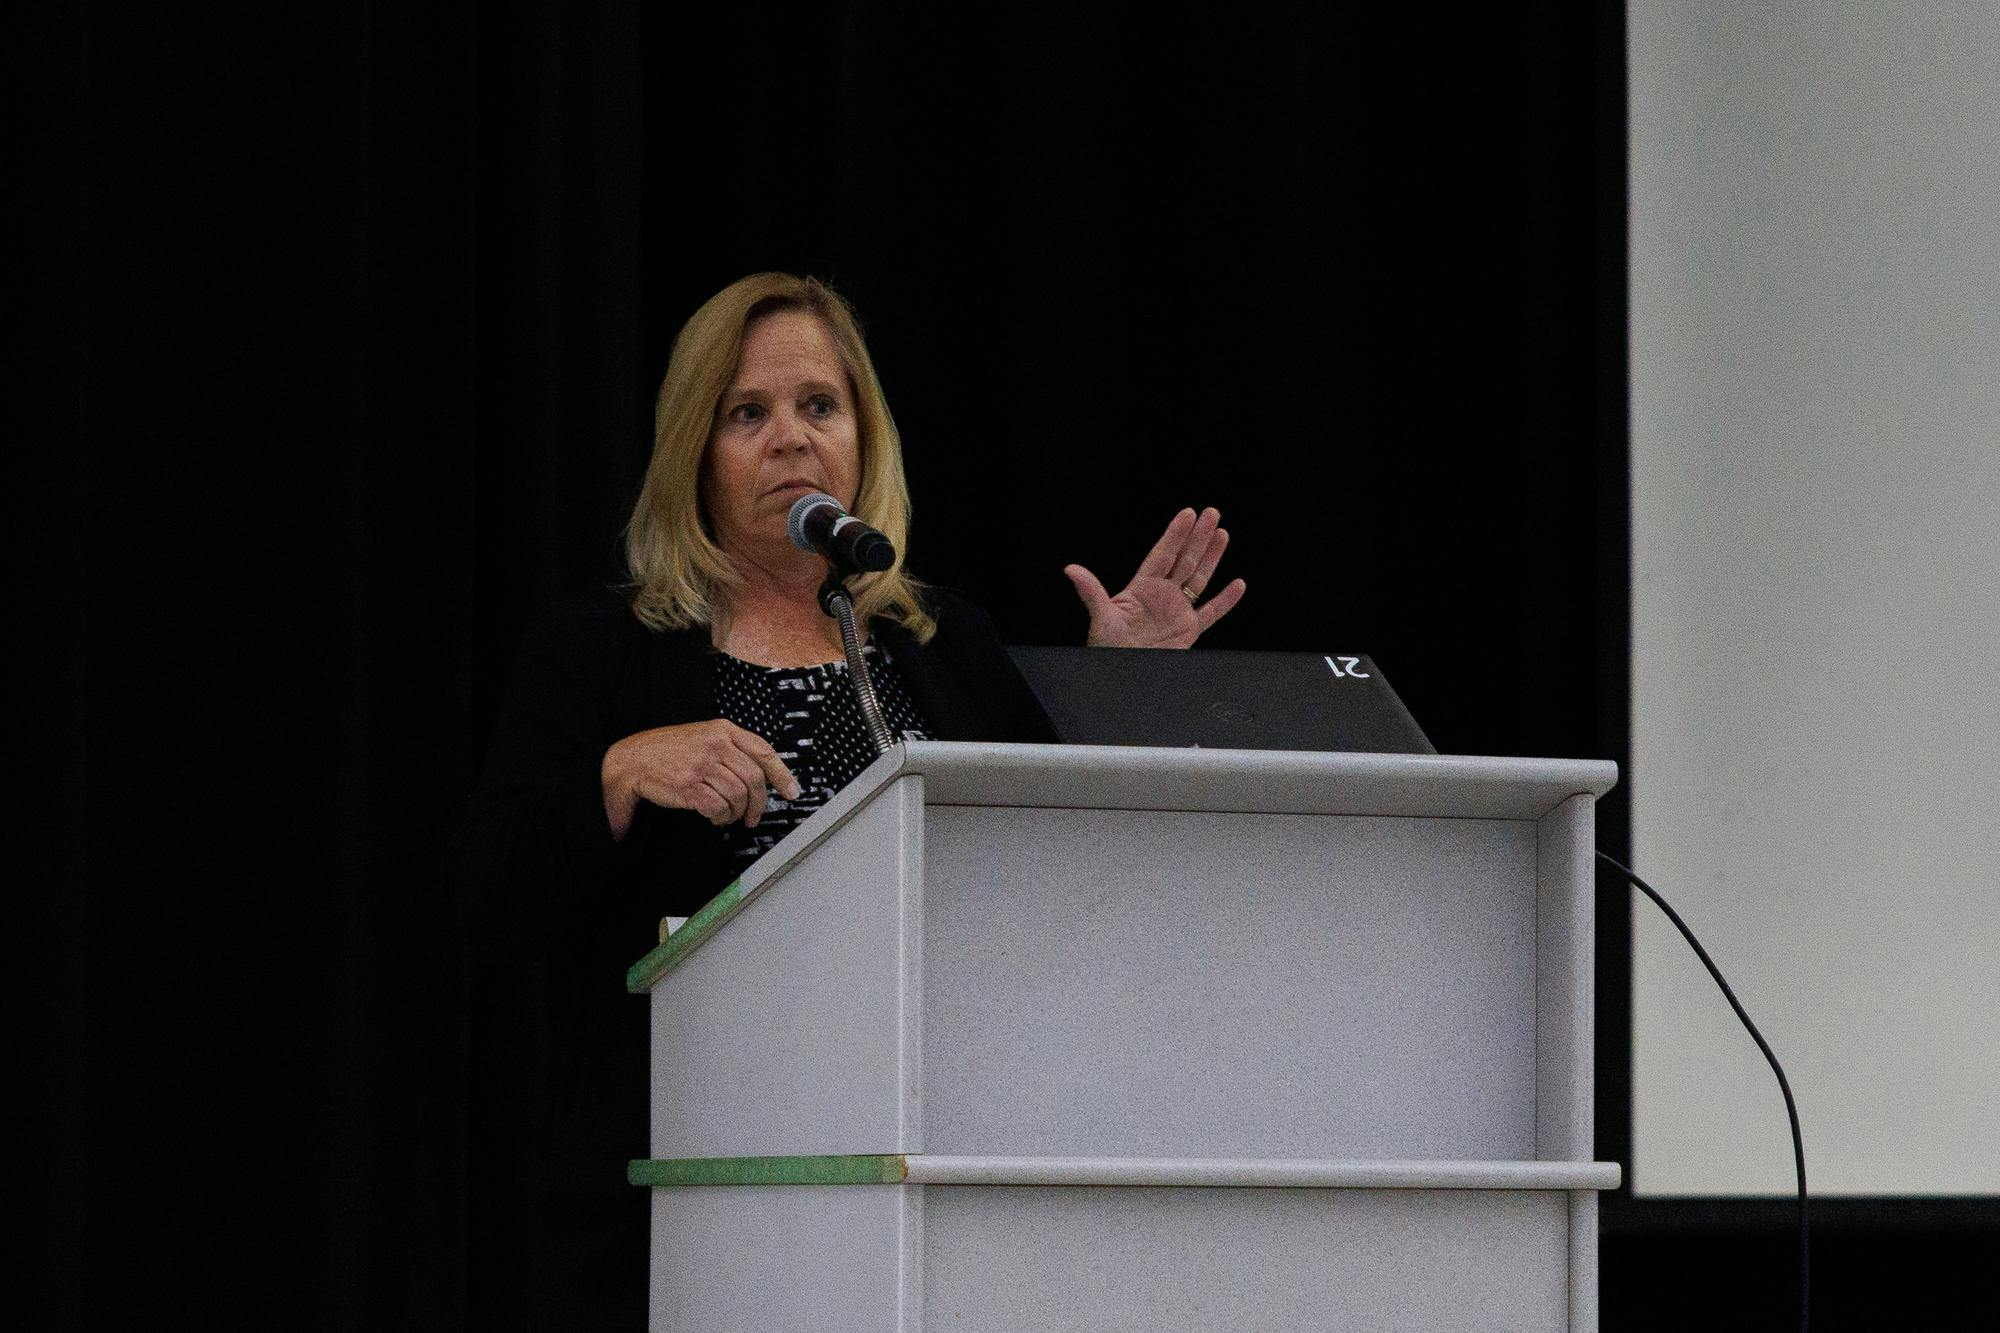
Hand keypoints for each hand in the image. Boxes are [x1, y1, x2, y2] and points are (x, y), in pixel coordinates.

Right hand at [601, 719, 801, 841]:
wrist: (634, 760)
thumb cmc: (671, 751)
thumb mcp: (704, 736)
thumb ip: (732, 749)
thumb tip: (762, 776)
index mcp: (723, 730)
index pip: (763, 751)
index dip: (782, 775)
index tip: (791, 791)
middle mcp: (715, 744)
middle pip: (754, 778)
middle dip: (759, 803)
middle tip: (753, 817)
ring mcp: (701, 765)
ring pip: (738, 796)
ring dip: (736, 812)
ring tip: (727, 815)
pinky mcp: (689, 786)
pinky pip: (718, 808)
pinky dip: (720, 817)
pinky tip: (714, 816)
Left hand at [1063, 506, 1246, 648]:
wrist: (1120, 674)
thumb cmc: (1106, 646)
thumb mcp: (1100, 617)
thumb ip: (1091, 591)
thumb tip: (1071, 570)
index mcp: (1142, 588)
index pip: (1163, 554)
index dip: (1176, 534)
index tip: (1187, 514)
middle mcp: (1162, 595)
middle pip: (1184, 560)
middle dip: (1198, 536)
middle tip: (1212, 513)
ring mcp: (1177, 611)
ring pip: (1199, 579)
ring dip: (1212, 557)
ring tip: (1222, 534)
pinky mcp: (1189, 630)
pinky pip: (1211, 613)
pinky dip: (1225, 600)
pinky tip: (1238, 584)